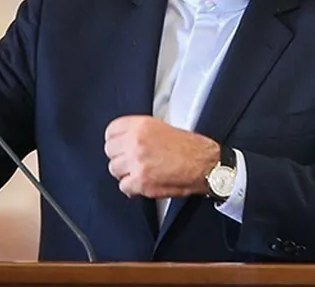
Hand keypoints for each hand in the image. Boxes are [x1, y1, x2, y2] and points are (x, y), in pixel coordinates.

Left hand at [104, 115, 219, 198]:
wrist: (204, 164)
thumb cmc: (190, 147)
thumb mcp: (161, 127)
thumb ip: (139, 132)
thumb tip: (124, 139)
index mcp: (141, 126)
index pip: (111, 131)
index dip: (115, 140)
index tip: (118, 144)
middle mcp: (136, 142)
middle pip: (110, 151)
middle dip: (120, 156)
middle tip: (130, 159)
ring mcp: (137, 162)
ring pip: (114, 169)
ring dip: (125, 172)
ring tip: (138, 171)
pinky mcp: (141, 181)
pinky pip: (123, 186)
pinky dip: (132, 187)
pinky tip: (142, 182)